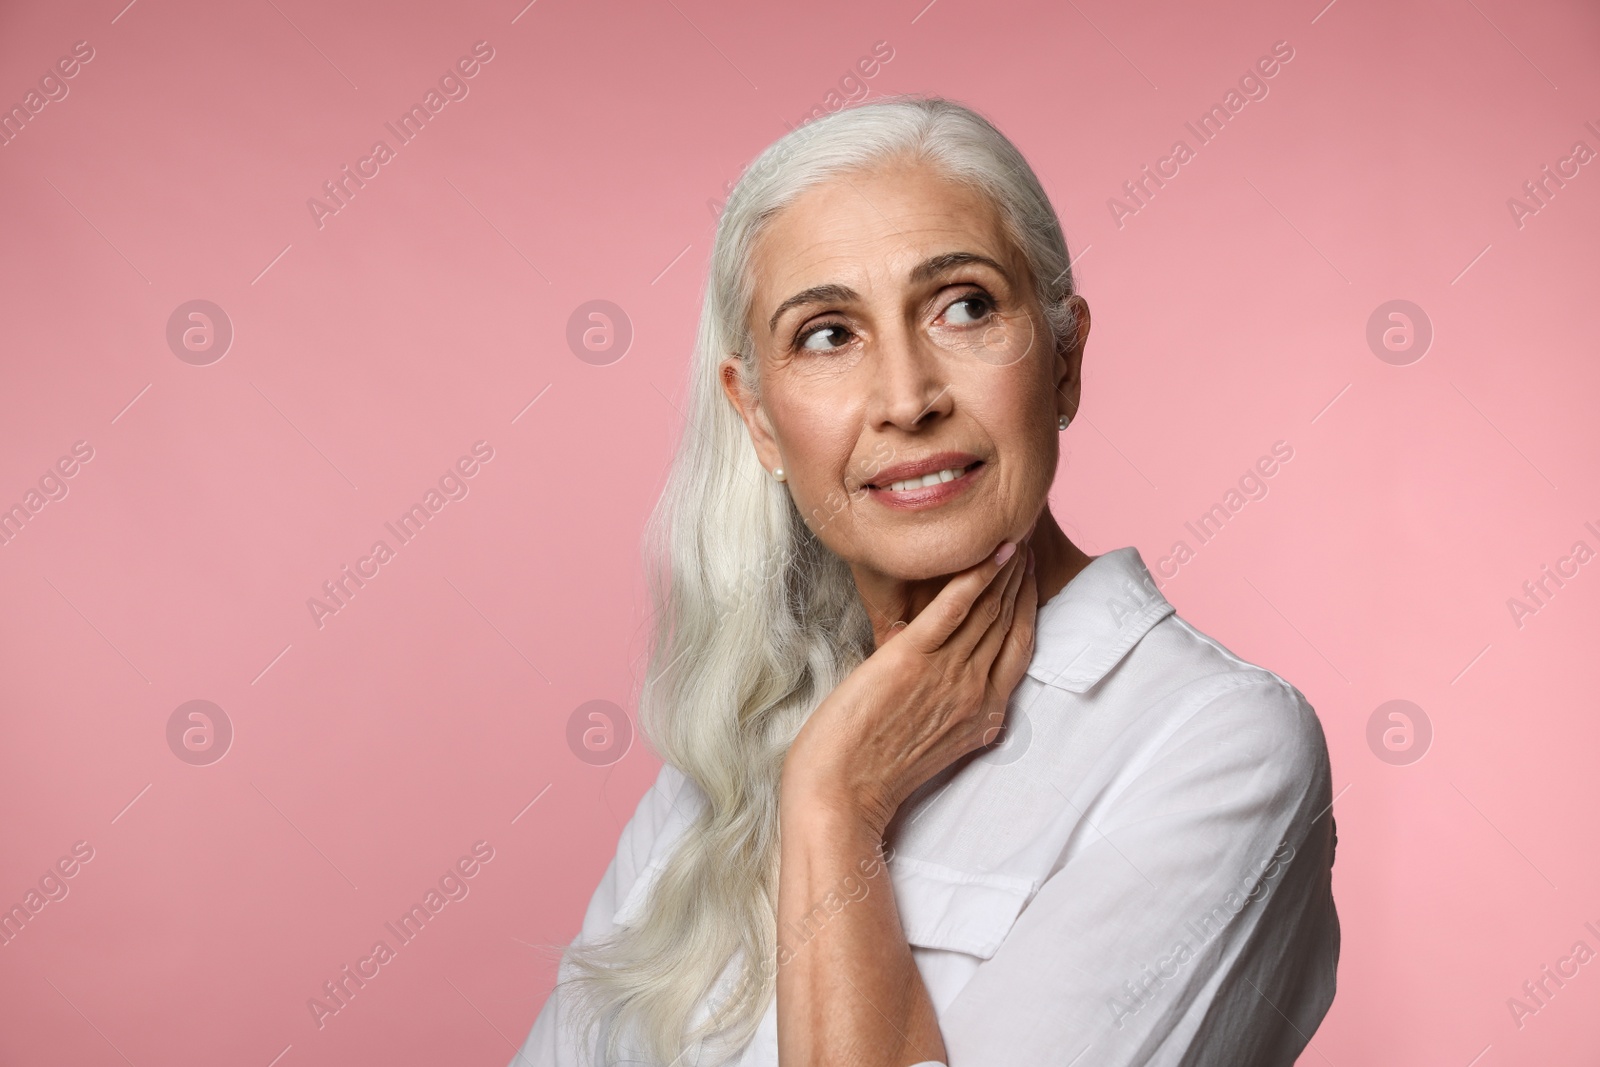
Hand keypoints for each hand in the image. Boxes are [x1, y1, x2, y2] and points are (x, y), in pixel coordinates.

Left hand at [782, 540, 1039, 835]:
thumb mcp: (934, 744)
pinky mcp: (910, 659)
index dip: (1028, 605)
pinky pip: (953, 609)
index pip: (1020, 647)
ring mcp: (946, 675)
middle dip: (1019, 577)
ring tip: (1007, 533)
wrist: (840, 797)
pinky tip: (989, 551)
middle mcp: (974, 692)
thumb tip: (950, 677)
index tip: (1029, 574)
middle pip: (1008, 621)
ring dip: (1002, 568)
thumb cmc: (873, 773)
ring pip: (988, 609)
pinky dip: (974, 577)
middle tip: (1023, 537)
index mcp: (984, 715)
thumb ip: (953, 710)